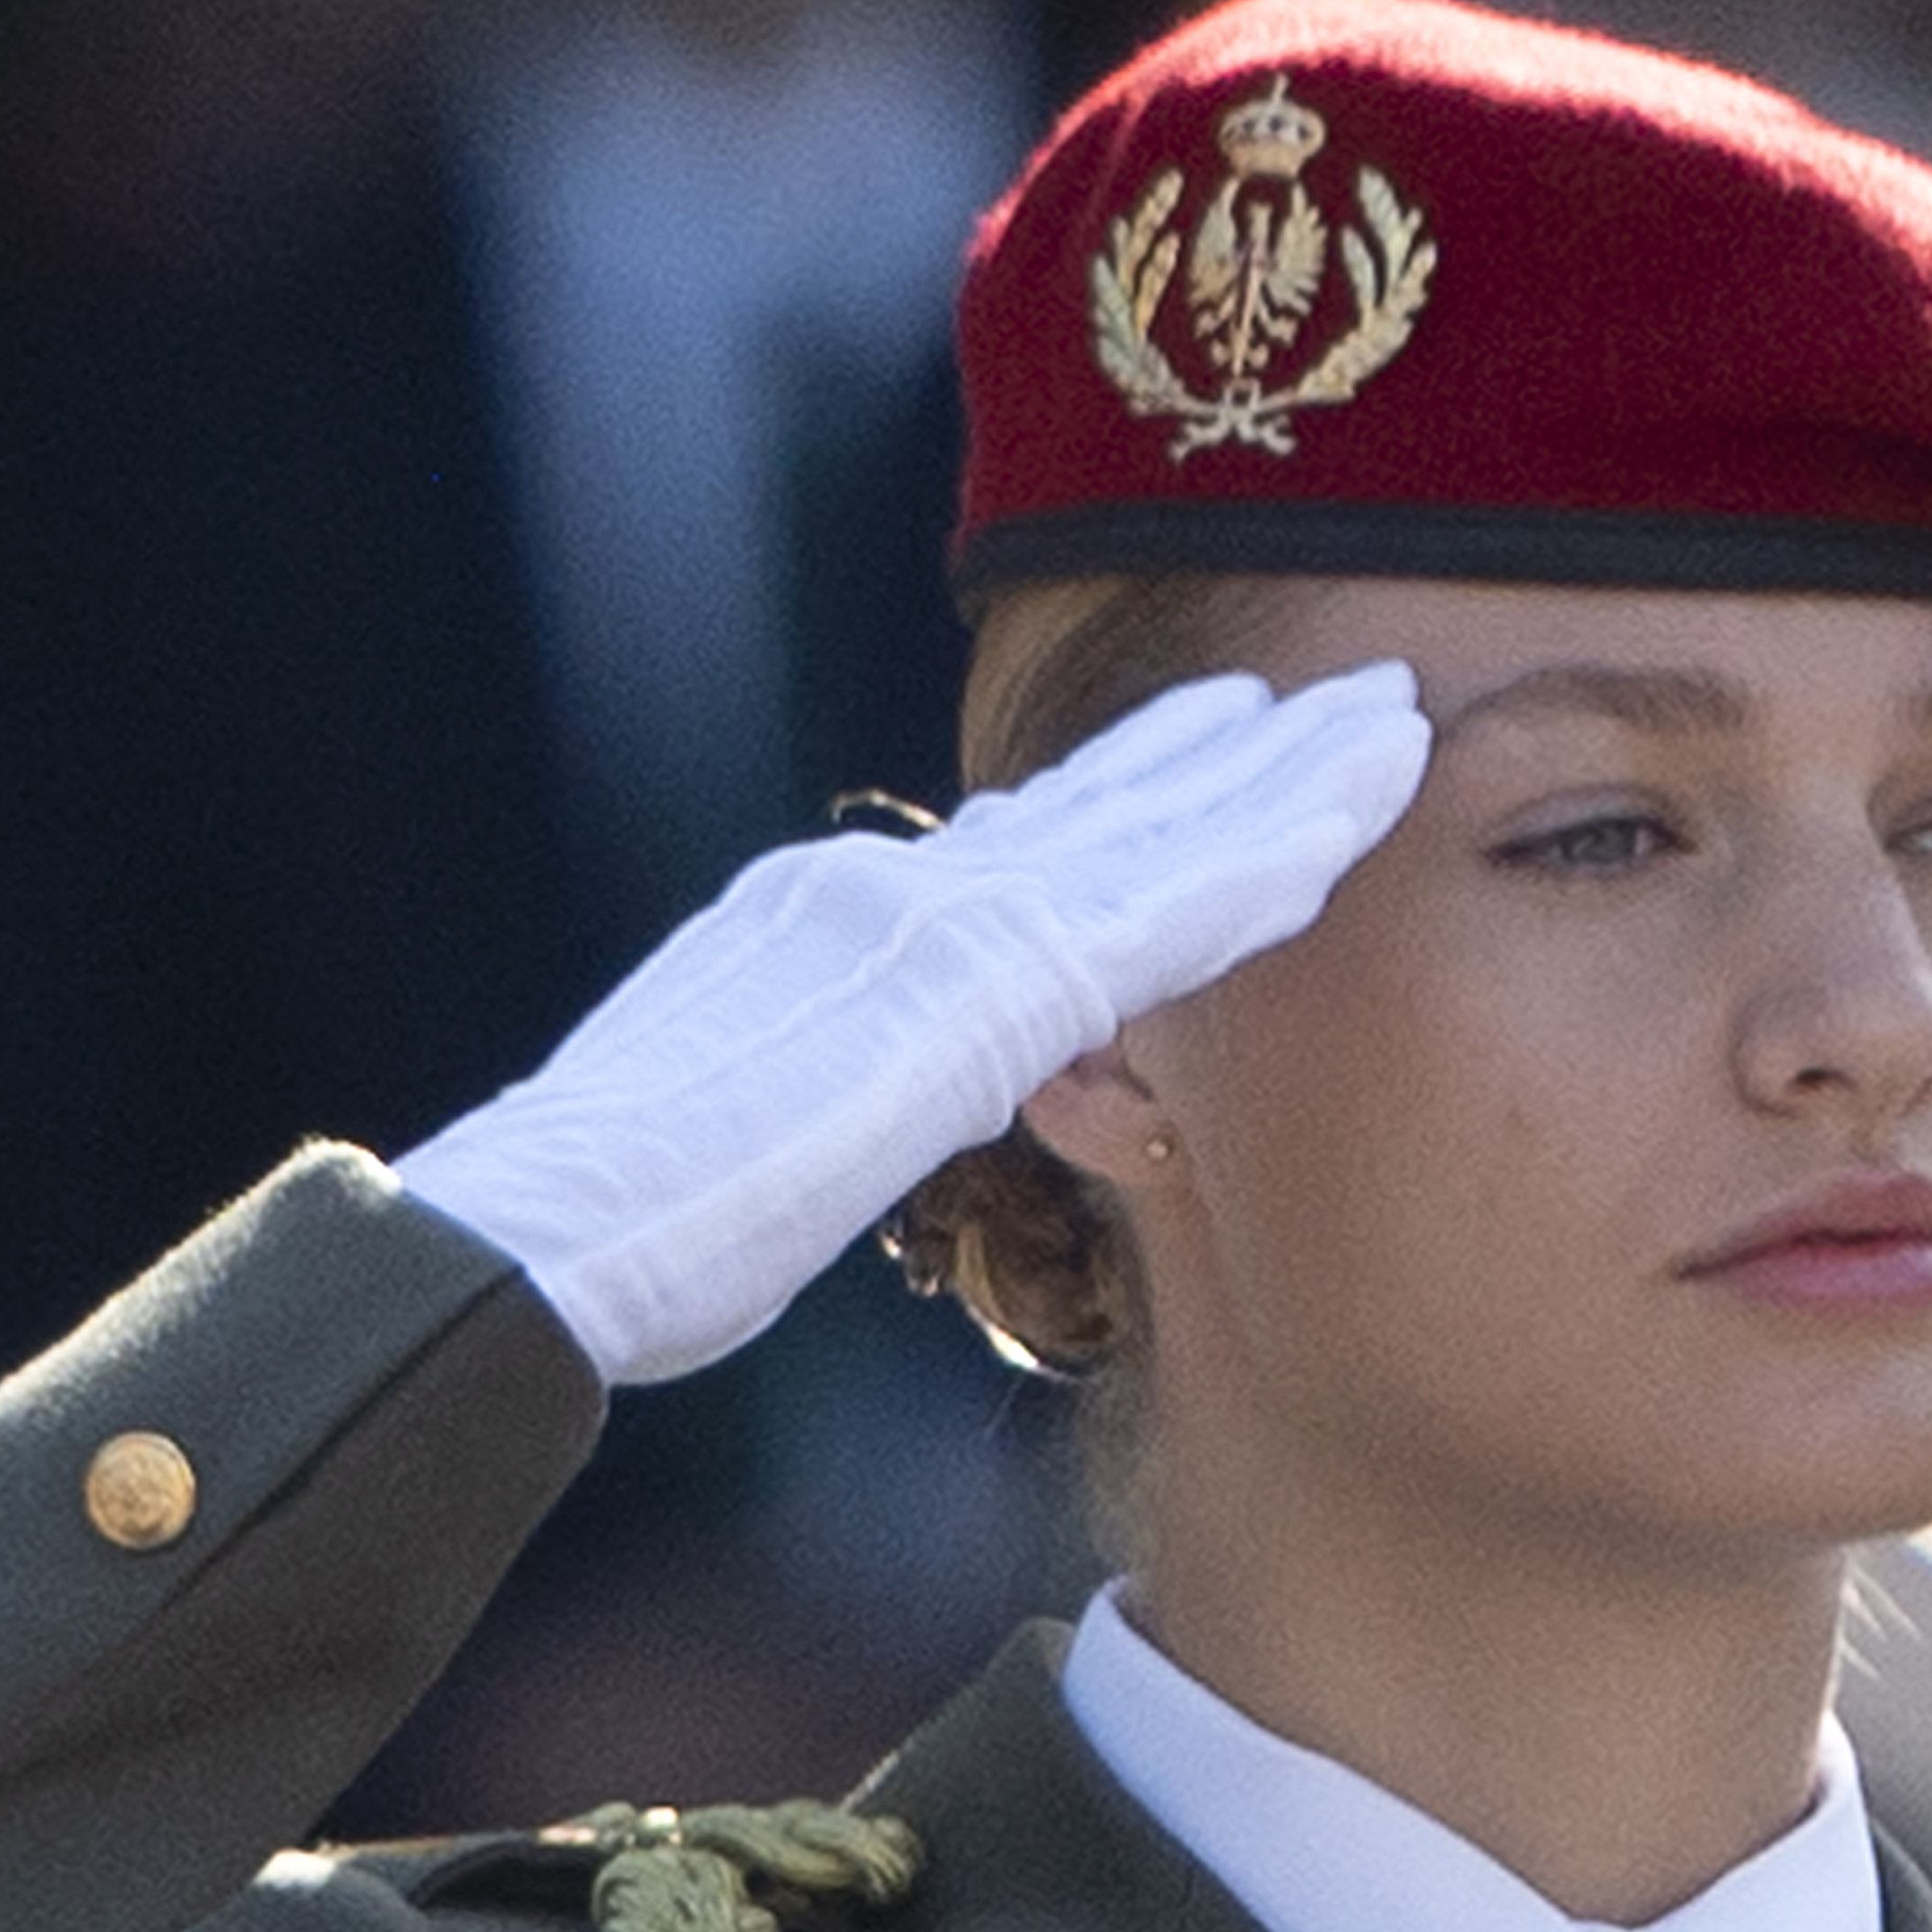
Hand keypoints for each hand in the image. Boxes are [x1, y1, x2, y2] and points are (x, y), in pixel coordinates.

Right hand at [395, 663, 1427, 1381]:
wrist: (546, 1234)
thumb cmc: (612, 1235)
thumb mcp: (741, 1128)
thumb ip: (824, 1087)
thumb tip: (853, 1106)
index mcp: (827, 918)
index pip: (1016, 841)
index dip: (1135, 785)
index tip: (1223, 735)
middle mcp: (887, 891)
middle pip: (1098, 803)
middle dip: (1229, 747)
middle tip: (1342, 696)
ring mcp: (926, 929)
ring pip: (1150, 833)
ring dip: (1280, 776)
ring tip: (1385, 720)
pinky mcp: (966, 997)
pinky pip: (1151, 919)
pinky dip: (1252, 864)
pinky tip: (1344, 830)